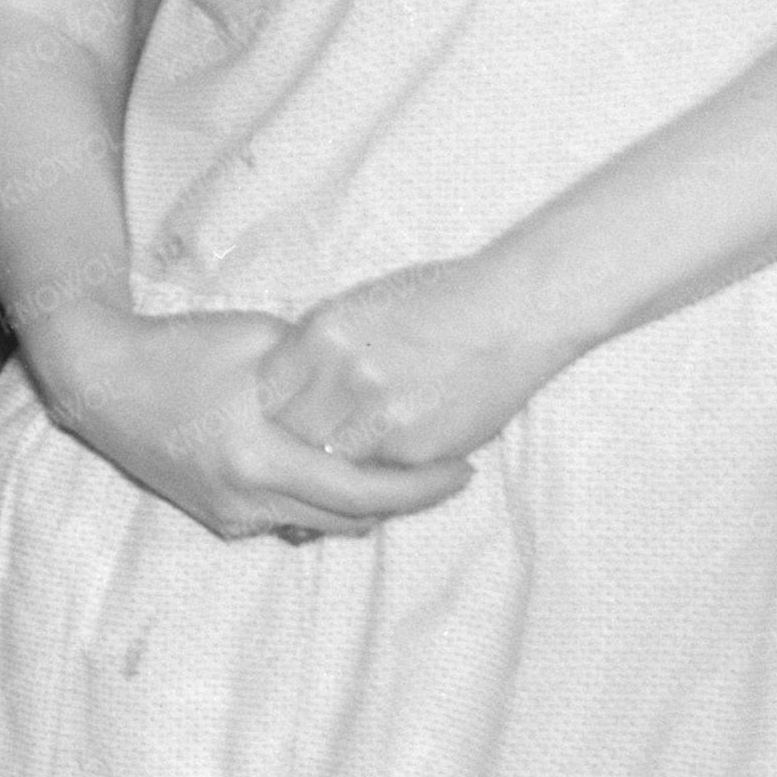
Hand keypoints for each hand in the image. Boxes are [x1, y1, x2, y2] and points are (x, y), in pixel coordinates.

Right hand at [28, 301, 476, 545]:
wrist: (98, 381)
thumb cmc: (179, 349)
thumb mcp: (262, 341)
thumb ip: (323, 371)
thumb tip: (384, 381)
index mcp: (260, 457)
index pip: (364, 492)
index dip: (422, 487)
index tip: (463, 470)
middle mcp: (247, 501)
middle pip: (352, 520)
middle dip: (403, 500)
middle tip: (442, 469)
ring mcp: (230, 516)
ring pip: (322, 525)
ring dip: (362, 503)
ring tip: (396, 468)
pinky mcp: (217, 517)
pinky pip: (288, 520)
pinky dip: (320, 501)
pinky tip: (334, 469)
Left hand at [258, 254, 564, 470]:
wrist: (510, 312)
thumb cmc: (435, 300)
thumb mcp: (356, 307)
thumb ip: (314, 349)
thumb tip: (279, 389)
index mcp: (321, 336)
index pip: (266, 395)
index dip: (275, 408)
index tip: (287, 413)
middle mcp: (343, 377)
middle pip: (290, 434)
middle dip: (297, 440)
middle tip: (313, 442)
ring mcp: (379, 417)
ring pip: (328, 462)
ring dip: (336, 462)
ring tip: (354, 451)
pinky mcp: (414, 449)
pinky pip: (375, 476)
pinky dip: (378, 472)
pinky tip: (392, 455)